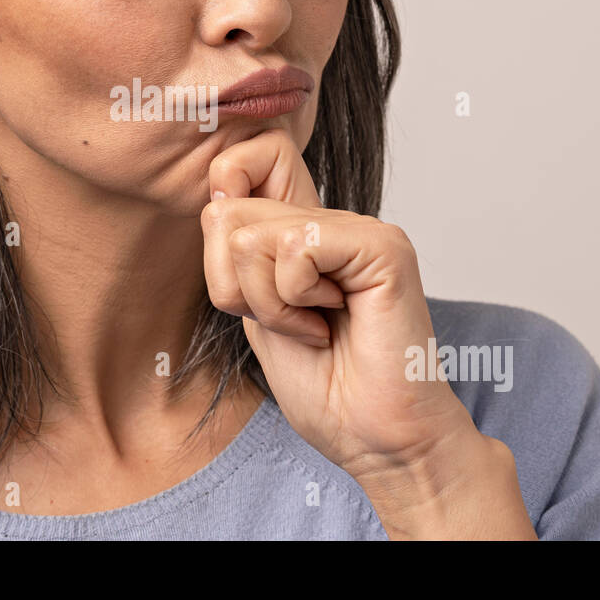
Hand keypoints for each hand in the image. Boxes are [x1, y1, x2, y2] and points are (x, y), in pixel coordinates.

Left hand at [201, 128, 535, 538]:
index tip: (243, 275)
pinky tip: (331, 324)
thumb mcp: (257, 312)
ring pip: (250, 235)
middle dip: (235, 286)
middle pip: (226, 212)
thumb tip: (218, 193)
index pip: (249, 157)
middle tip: (289, 321)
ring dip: (267, 302)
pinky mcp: (381, 246)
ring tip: (314, 326)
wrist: (378, 441)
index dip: (224, 196)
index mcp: (303, 231)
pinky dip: (293, 301)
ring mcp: (359, 228)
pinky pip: (294, 248)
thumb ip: (240, 252)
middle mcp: (332, 219)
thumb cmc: (327, 389)